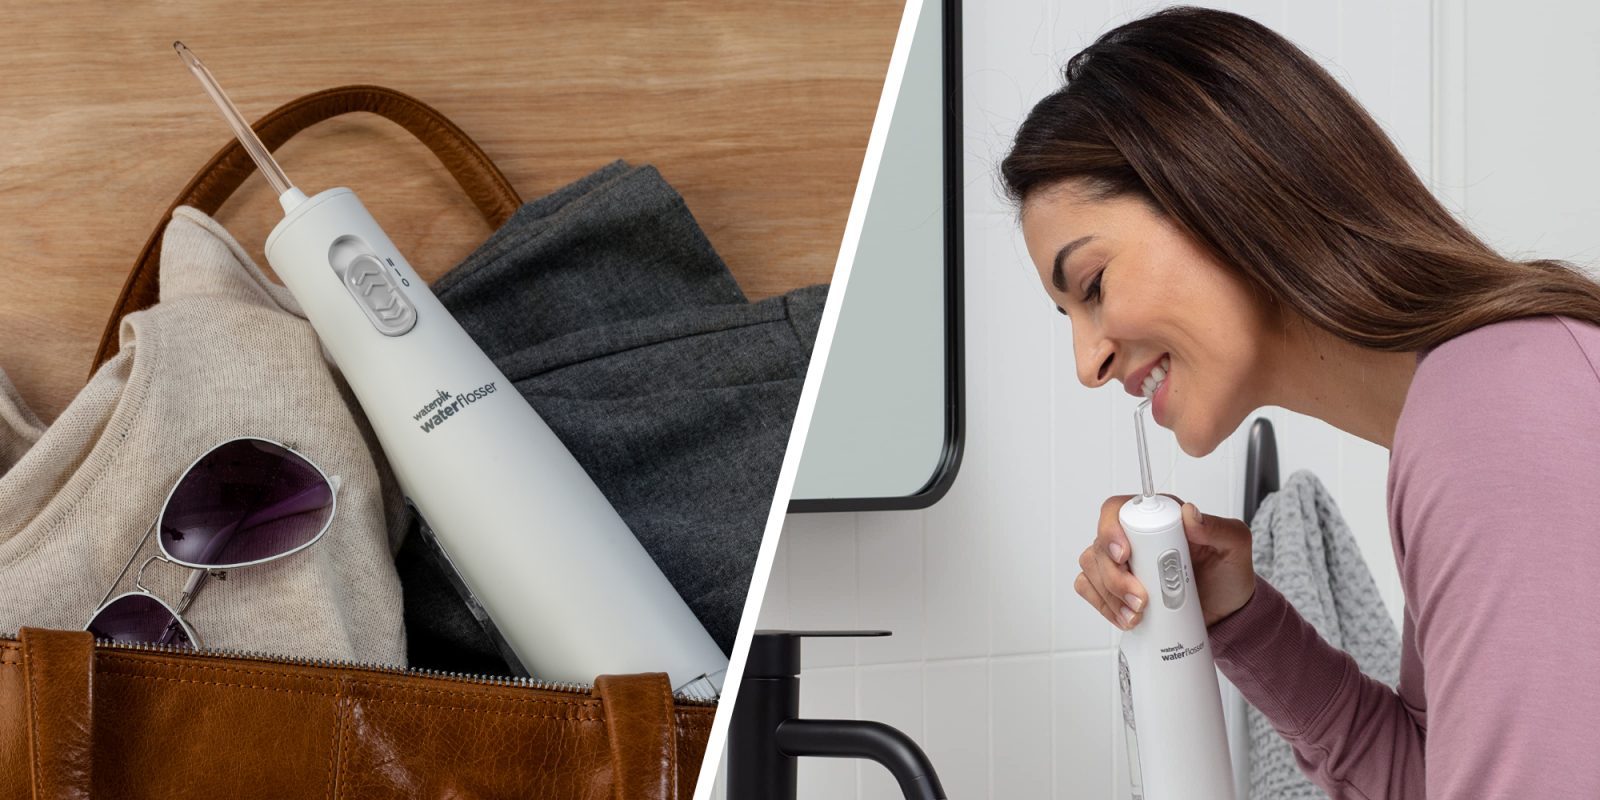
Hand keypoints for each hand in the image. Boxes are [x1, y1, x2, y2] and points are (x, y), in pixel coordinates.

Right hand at [1074, 494, 1256, 628]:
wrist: (1226, 614)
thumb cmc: (1228, 576)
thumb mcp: (1235, 547)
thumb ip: (1218, 527)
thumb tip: (1190, 513)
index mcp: (1157, 519)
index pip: (1117, 510)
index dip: (1111, 530)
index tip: (1124, 555)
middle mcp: (1134, 537)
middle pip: (1100, 545)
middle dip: (1114, 577)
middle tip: (1141, 600)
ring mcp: (1121, 563)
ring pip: (1091, 568)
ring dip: (1109, 595)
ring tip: (1137, 615)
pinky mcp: (1114, 587)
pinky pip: (1089, 588)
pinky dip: (1103, 606)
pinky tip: (1126, 618)